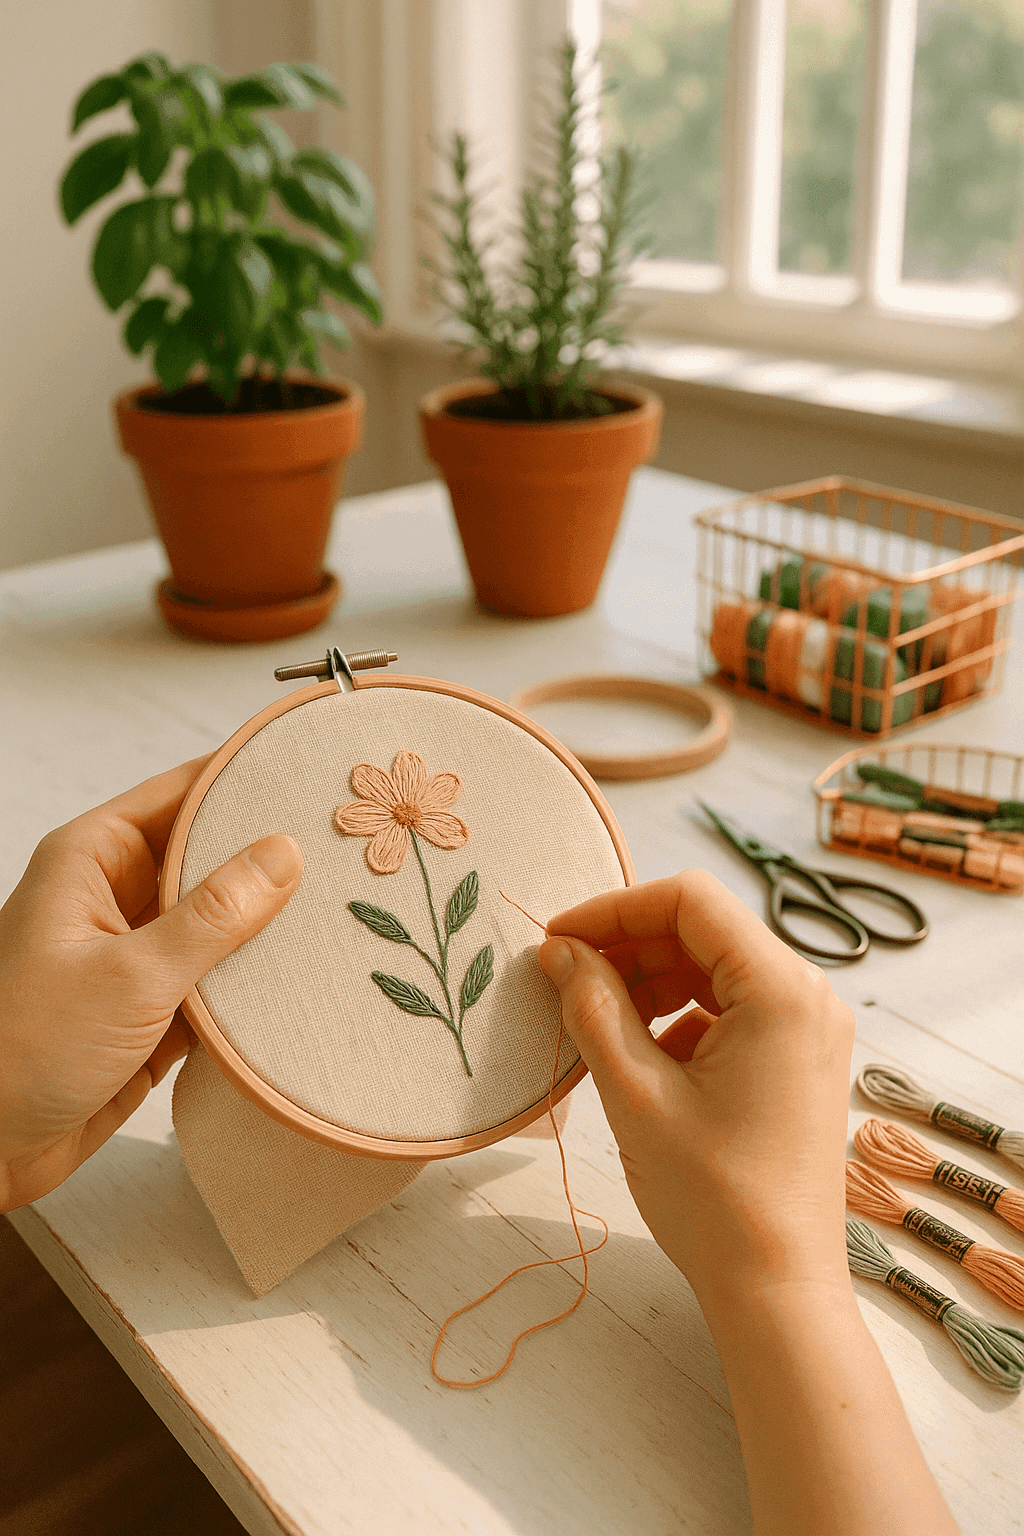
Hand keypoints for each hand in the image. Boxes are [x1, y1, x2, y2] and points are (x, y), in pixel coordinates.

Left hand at [0, 758, 302, 1211]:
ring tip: (341, 905)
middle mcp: (114, 895)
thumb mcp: (131, 976)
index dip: (245, 779)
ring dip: (266, 924)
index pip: (182, 794)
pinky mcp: (154, 1007)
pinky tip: (305, 972)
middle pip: (208, 853)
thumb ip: (213, 915)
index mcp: (92, 859)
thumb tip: (282, 853)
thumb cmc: (22, 1051)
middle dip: (269, 854)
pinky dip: (254, 979)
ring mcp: (136, 953)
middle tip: (344, 848)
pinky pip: (218, 977)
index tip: (310, 773)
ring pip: (219, 919)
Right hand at [538, 869, 854, 1307]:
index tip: (557, 939)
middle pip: (703, 930)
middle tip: (562, 981)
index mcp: (781, 990)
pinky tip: (636, 1055)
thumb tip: (559, 951)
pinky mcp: (797, 1058)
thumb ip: (594, 1006)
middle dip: (628, 946)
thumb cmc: (714, 1201)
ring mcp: (808, 1027)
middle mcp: (808, 995)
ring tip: (591, 1019)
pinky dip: (677, 1016)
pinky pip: (729, 1008)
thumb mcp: (636, 1093)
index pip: (690, 900)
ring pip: (713, 967)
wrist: (777, 1289)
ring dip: (648, 981)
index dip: (614, 908)